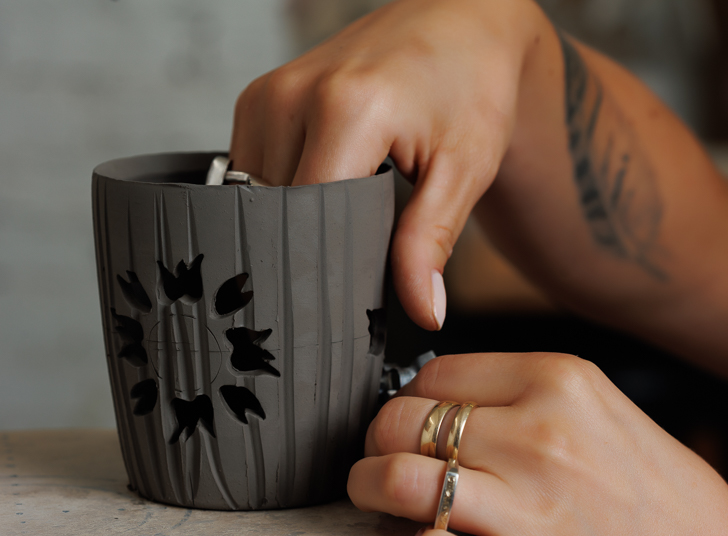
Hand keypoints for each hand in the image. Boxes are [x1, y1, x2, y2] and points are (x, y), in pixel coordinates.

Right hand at [229, 0, 552, 330]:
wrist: (458, 22)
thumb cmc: (470, 85)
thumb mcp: (464, 168)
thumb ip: (431, 242)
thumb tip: (424, 311)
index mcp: (346, 110)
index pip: (305, 223)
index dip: (325, 270)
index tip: (348, 302)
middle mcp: (293, 96)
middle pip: (276, 214)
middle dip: (309, 248)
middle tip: (354, 260)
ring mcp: (268, 93)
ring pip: (256, 197)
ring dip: (292, 220)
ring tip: (341, 216)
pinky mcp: (260, 97)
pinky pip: (252, 170)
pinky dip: (282, 193)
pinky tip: (322, 189)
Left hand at [348, 353, 727, 535]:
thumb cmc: (662, 496)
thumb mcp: (603, 412)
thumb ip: (525, 396)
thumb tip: (445, 398)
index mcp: (560, 381)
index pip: (434, 374)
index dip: (409, 398)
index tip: (409, 417)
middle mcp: (539, 436)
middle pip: (404, 420)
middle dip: (379, 441)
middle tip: (381, 455)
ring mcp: (528, 505)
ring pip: (398, 479)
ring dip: (372, 489)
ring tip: (377, 495)